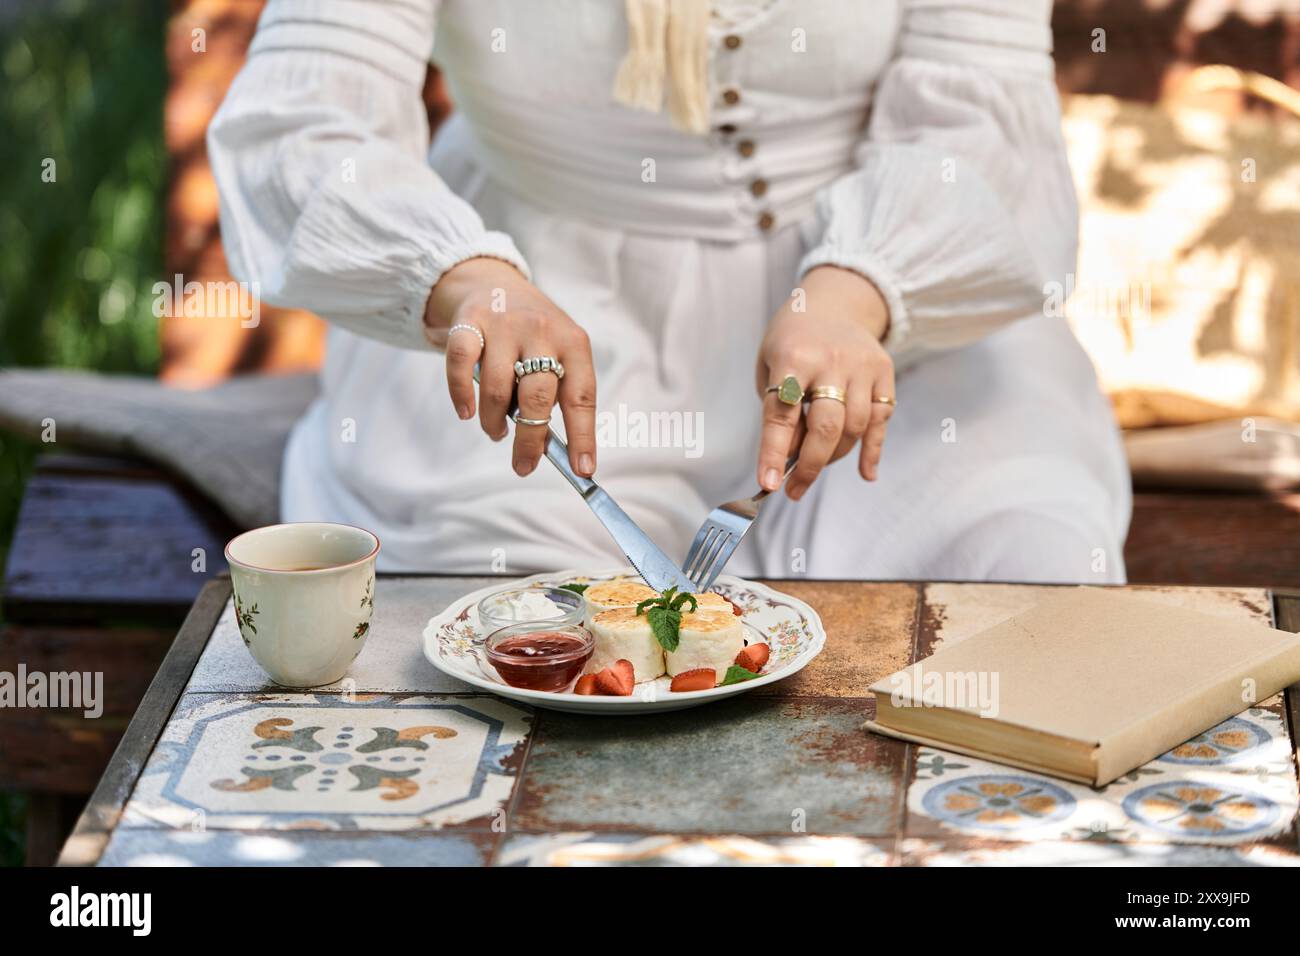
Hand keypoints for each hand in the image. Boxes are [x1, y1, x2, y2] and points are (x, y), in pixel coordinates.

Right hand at [424, 257, 596, 477]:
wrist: (496, 283)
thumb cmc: (533, 335)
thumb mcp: (559, 352)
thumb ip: (557, 393)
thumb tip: (551, 449)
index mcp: (574, 343)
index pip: (582, 396)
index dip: (583, 436)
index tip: (583, 469)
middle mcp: (542, 332)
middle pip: (538, 398)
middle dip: (530, 440)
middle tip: (523, 465)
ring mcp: (505, 325)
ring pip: (498, 388)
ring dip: (494, 421)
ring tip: (496, 431)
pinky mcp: (470, 321)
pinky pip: (461, 364)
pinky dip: (461, 394)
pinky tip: (466, 412)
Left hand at [755, 266, 894, 499]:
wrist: (833, 302)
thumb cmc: (792, 342)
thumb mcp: (771, 367)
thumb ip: (781, 410)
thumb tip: (794, 458)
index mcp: (793, 358)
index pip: (782, 414)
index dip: (774, 453)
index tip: (768, 483)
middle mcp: (831, 361)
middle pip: (827, 426)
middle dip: (810, 466)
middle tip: (794, 490)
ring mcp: (862, 366)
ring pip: (855, 427)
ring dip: (834, 457)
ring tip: (814, 467)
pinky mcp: (884, 371)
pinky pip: (881, 419)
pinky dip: (873, 450)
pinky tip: (866, 474)